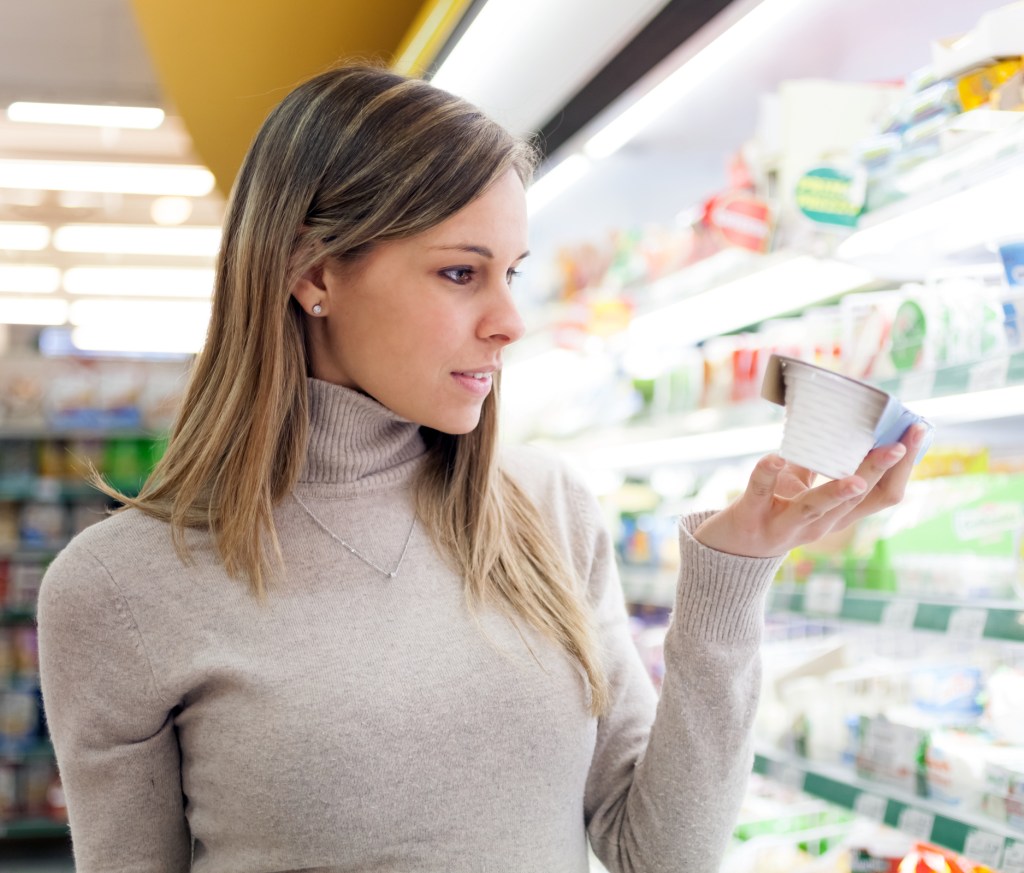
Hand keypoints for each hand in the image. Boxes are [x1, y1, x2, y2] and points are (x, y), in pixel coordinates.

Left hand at [692, 423, 928, 557]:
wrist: (725, 552)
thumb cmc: (769, 510)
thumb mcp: (800, 487)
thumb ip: (818, 461)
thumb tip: (840, 420)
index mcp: (837, 516)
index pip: (884, 495)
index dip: (904, 467)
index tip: (918, 431)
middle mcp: (818, 525)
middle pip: (859, 501)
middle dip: (880, 470)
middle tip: (901, 443)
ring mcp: (784, 524)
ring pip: (816, 507)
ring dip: (837, 491)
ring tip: (855, 478)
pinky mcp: (751, 517)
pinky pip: (760, 492)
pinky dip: (767, 473)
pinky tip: (774, 457)